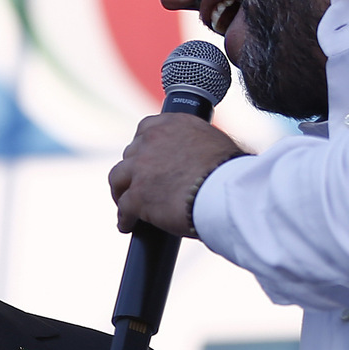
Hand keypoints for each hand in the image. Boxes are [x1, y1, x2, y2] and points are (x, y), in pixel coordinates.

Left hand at [108, 113, 244, 235]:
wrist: (226, 191)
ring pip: (118, 178)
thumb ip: (197, 146)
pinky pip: (124, 208)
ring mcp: (140, 168)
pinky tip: (128, 225)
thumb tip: (201, 162)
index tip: (147, 159)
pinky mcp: (137, 196)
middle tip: (139, 184)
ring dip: (120, 191)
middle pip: (131, 154)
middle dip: (134, 169)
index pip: (145, 130)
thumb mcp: (214, 143)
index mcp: (171, 124)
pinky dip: (125, 218)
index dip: (144, 147)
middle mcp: (151, 141)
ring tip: (125, 204)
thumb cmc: (230, 171)